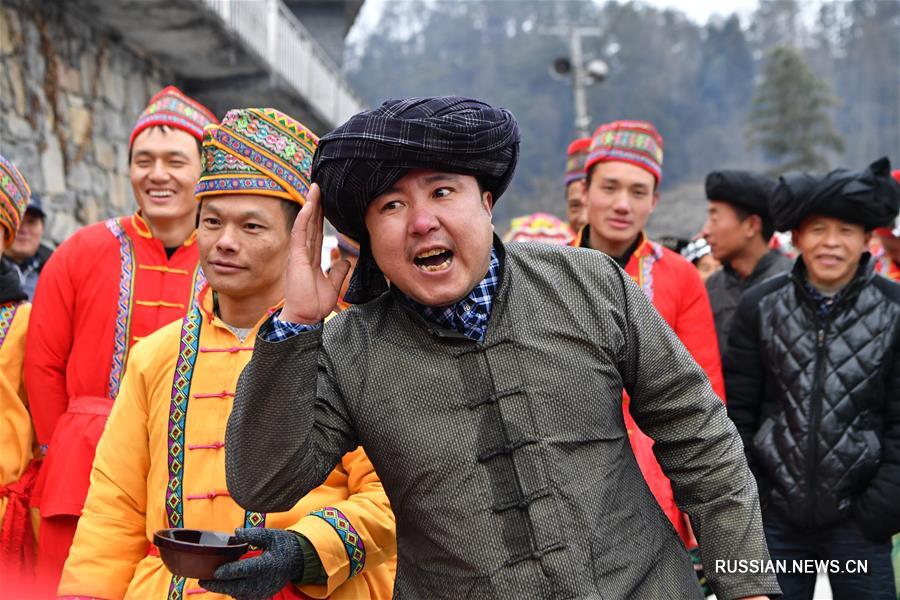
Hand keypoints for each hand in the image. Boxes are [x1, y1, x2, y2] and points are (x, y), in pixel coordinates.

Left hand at [199, 528, 303, 599]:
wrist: (299, 560)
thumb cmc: (284, 545)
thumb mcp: (271, 535)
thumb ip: (253, 534)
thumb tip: (236, 533)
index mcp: (267, 564)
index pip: (244, 570)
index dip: (228, 572)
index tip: (214, 571)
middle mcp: (265, 580)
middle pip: (237, 587)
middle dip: (218, 585)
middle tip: (203, 580)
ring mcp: (264, 590)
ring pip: (239, 594)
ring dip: (225, 589)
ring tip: (210, 582)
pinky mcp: (263, 594)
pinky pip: (245, 596)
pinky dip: (234, 591)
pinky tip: (225, 585)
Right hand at [280, 183, 350, 323]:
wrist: (305, 318)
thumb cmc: (314, 305)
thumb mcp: (332, 285)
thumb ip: (338, 271)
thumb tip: (345, 261)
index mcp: (310, 258)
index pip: (316, 231)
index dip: (319, 215)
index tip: (324, 200)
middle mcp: (303, 253)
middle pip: (310, 224)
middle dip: (315, 204)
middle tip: (319, 186)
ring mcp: (299, 255)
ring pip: (305, 224)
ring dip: (310, 205)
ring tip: (315, 188)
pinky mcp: (297, 258)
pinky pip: (300, 235)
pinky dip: (304, 219)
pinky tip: (309, 206)